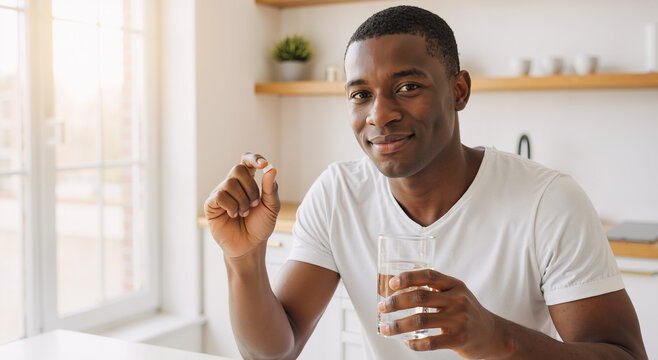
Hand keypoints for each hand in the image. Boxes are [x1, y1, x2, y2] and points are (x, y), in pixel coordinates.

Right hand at [204, 153, 280, 257]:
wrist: (250, 246)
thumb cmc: (260, 226)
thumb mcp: (271, 208)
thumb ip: (271, 189)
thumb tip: (271, 169)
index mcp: (248, 182)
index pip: (246, 161)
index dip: (253, 159)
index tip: (263, 165)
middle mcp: (233, 185)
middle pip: (238, 169)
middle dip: (250, 187)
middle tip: (254, 204)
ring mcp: (221, 193)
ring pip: (229, 183)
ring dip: (242, 201)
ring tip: (244, 214)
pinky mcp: (211, 205)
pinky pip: (219, 196)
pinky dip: (231, 206)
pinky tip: (233, 215)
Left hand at [377, 269, 513, 358]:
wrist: (493, 334)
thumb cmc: (465, 311)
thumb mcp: (454, 294)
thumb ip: (431, 288)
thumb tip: (393, 282)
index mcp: (455, 285)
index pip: (429, 275)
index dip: (408, 277)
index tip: (391, 284)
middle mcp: (458, 300)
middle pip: (420, 297)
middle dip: (396, 302)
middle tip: (381, 307)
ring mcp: (460, 320)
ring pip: (420, 320)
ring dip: (398, 325)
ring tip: (385, 328)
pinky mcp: (460, 339)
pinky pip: (431, 342)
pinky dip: (415, 343)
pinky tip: (406, 342)